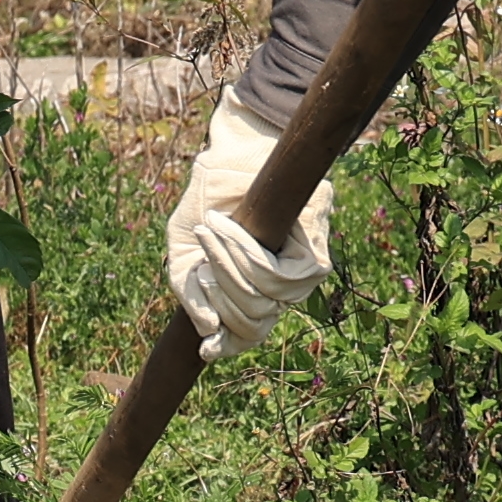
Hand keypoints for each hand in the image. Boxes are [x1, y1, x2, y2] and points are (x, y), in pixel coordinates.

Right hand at [163, 92, 333, 353]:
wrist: (232, 151)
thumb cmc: (209, 198)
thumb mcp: (185, 246)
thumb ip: (190, 289)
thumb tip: (207, 331)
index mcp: (256, 288)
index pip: (252, 332)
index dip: (233, 346)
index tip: (207, 350)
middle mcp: (286, 283)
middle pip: (257, 317)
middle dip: (220, 294)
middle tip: (198, 264)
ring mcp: (305, 266)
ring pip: (267, 294)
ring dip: (229, 266)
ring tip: (206, 233)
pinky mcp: (316, 245)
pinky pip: (276, 271)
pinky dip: (244, 253)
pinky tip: (224, 229)